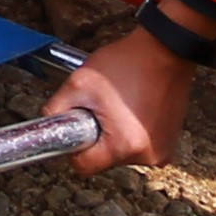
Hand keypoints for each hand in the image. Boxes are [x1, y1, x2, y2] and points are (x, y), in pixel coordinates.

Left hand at [44, 23, 199, 173]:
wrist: (165, 49)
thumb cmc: (128, 63)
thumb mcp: (78, 83)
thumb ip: (55, 109)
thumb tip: (46, 126)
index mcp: (125, 146)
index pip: (84, 166)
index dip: (74, 146)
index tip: (78, 126)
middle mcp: (149, 156)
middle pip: (103, 159)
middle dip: (96, 135)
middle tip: (102, 107)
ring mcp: (162, 151)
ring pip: (120, 152)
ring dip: (114, 132)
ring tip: (121, 103)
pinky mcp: (169, 143)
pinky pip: (137, 144)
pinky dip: (130, 129)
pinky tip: (133, 106)